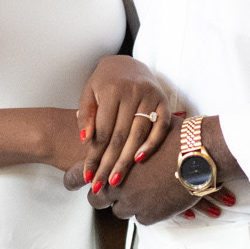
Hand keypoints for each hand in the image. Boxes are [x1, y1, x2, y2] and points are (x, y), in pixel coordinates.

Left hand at [73, 54, 169, 195]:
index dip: (94, 154)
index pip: (102, 130)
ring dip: (127, 160)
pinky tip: (139, 160)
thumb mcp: (89, 93)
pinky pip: (160, 127)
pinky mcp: (164, 101)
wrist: (128, 63)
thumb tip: (86, 140)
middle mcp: (132, 91)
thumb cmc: (104, 82)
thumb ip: (86, 115)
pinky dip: (152, 144)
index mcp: (111, 89)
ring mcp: (150, 96)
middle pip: (120, 135)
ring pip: (138, 134)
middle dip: (109, 163)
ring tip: (116, 179)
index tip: (88, 174)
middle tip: (101, 185)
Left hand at [96, 123, 238, 224]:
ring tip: (146, 191)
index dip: (85, 181)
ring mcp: (133, 203)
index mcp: (111, 165)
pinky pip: (142, 219)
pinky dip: (148, 211)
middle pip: (97, 201)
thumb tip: (118, 135)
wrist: (198, 156)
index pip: (85, 179)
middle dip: (106, 196)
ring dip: (129, 204)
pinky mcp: (151, 215)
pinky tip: (159, 198)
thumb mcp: (144, 132)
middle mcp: (118, 187)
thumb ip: (125, 140)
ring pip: (121, 211)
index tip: (86, 182)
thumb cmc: (175, 139)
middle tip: (118, 190)